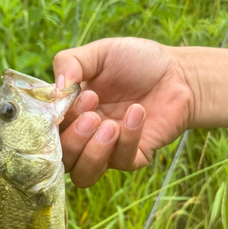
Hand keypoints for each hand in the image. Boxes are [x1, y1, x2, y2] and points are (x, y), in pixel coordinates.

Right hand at [54, 37, 192, 187]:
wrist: (178, 75)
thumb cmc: (137, 62)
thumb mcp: (100, 53)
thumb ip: (72, 62)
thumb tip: (56, 88)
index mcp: (70, 114)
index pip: (49, 133)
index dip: (56, 123)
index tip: (80, 97)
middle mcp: (84, 137)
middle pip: (62, 160)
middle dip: (74, 140)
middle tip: (94, 115)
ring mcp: (107, 152)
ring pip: (84, 175)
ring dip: (93, 153)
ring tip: (110, 125)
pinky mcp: (132, 159)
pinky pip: (121, 163)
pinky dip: (128, 139)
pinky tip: (137, 114)